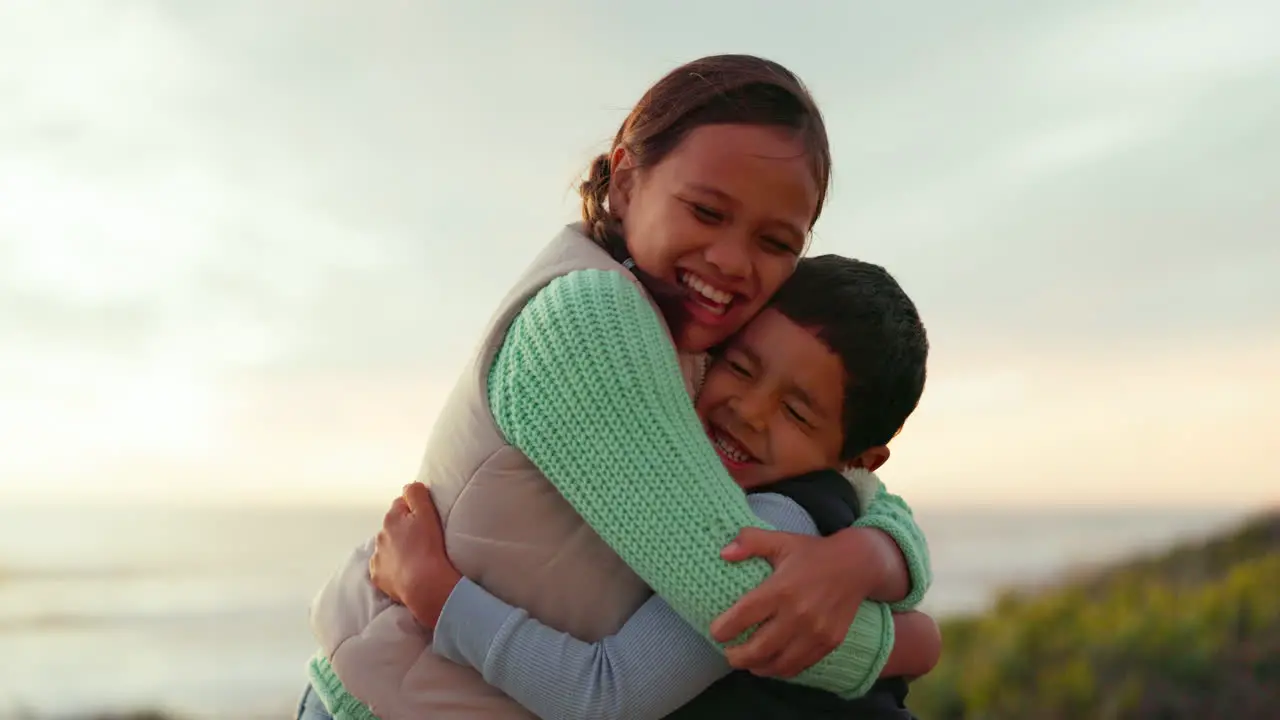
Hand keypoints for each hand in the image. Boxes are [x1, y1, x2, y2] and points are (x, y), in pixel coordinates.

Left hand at [368, 482, 461, 628]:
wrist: (425, 584)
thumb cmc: (429, 548)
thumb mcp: (427, 513)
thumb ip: (416, 494)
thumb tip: (409, 486)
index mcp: (391, 518)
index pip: (401, 505)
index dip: (414, 511)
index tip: (425, 520)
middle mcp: (380, 536)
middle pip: (393, 527)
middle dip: (404, 530)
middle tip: (423, 540)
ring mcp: (378, 557)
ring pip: (388, 547)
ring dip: (398, 549)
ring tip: (416, 557)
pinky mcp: (378, 576)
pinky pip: (385, 568)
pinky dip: (393, 568)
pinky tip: (407, 571)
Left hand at [709, 527, 887, 677]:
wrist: (858, 565)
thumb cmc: (813, 553)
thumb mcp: (781, 540)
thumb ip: (750, 541)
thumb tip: (723, 553)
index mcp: (781, 589)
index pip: (744, 616)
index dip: (724, 629)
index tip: (715, 632)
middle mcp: (798, 614)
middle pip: (758, 649)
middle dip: (737, 656)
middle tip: (728, 654)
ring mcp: (815, 632)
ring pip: (778, 664)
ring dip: (757, 668)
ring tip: (747, 663)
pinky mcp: (829, 643)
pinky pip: (799, 666)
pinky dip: (781, 670)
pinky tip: (771, 664)